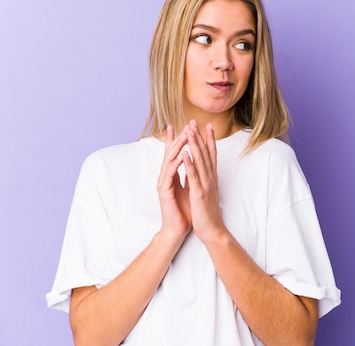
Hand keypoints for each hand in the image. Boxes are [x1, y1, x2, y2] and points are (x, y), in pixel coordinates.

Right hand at [156, 125, 192, 242]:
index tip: (182, 125)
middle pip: (170, 153)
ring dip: (176, 148)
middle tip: (184, 125)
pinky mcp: (164, 191)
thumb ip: (187, 176)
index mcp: (172, 175)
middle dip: (177, 138)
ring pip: (169, 161)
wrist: (177, 229)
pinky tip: (180, 156)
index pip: (174, 154)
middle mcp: (166, 177)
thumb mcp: (187, 188)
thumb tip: (191, 164)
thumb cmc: (183, 210)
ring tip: (184, 136)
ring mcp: (163, 183)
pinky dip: (175, 164)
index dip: (177, 140)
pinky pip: (169, 174)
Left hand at [184, 120, 226, 242]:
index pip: (211, 155)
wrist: (213, 230)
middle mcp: (211, 178)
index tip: (207, 126)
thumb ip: (205, 180)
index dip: (209, 139)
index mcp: (212, 178)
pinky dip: (190, 164)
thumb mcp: (207, 192)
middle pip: (205, 153)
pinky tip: (185, 154)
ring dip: (194, 145)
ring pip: (200, 161)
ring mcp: (206, 185)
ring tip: (190, 131)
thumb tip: (203, 170)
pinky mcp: (199, 193)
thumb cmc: (208, 213)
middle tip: (194, 121)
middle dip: (199, 136)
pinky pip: (193, 176)